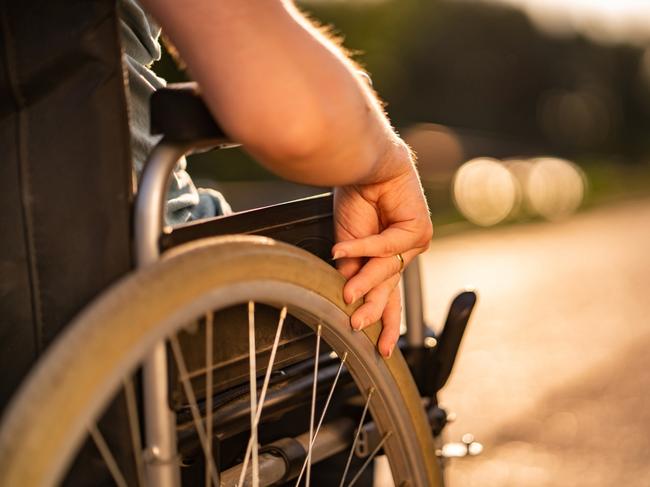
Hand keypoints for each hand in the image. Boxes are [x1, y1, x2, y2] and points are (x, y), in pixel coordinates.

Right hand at [332, 143, 432, 357]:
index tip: (380, 348)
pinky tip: (341, 247)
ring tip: (347, 295)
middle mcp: (402, 253)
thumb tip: (351, 294)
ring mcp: (413, 242)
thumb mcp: (347, 241)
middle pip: (391, 290)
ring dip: (365, 282)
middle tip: (363, 332)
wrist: (364, 165)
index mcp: (386, 258)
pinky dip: (363, 247)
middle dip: (377, 312)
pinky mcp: (418, 229)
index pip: (387, 295)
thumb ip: (353, 268)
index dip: (383, 320)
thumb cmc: (356, 198)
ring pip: (388, 271)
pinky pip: (387, 247)